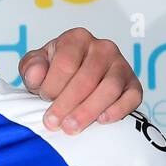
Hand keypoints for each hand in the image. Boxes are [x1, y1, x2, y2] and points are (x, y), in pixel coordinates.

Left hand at [19, 28, 140, 133]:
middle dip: (67, 103)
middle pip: (87, 78)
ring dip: (88, 111)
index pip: (66, 63)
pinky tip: (102, 121)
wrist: (73, 79)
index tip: (42, 98)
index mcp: (76, 38)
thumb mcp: (35, 65)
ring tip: (71, 128)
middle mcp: (103, 47)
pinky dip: (118, 110)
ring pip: (109, 88)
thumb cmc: (52, 71)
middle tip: (53, 123)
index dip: (52, 85)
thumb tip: (36, 75)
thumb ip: (31, 67)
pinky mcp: (134, 84)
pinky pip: (132, 97)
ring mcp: (122, 65)